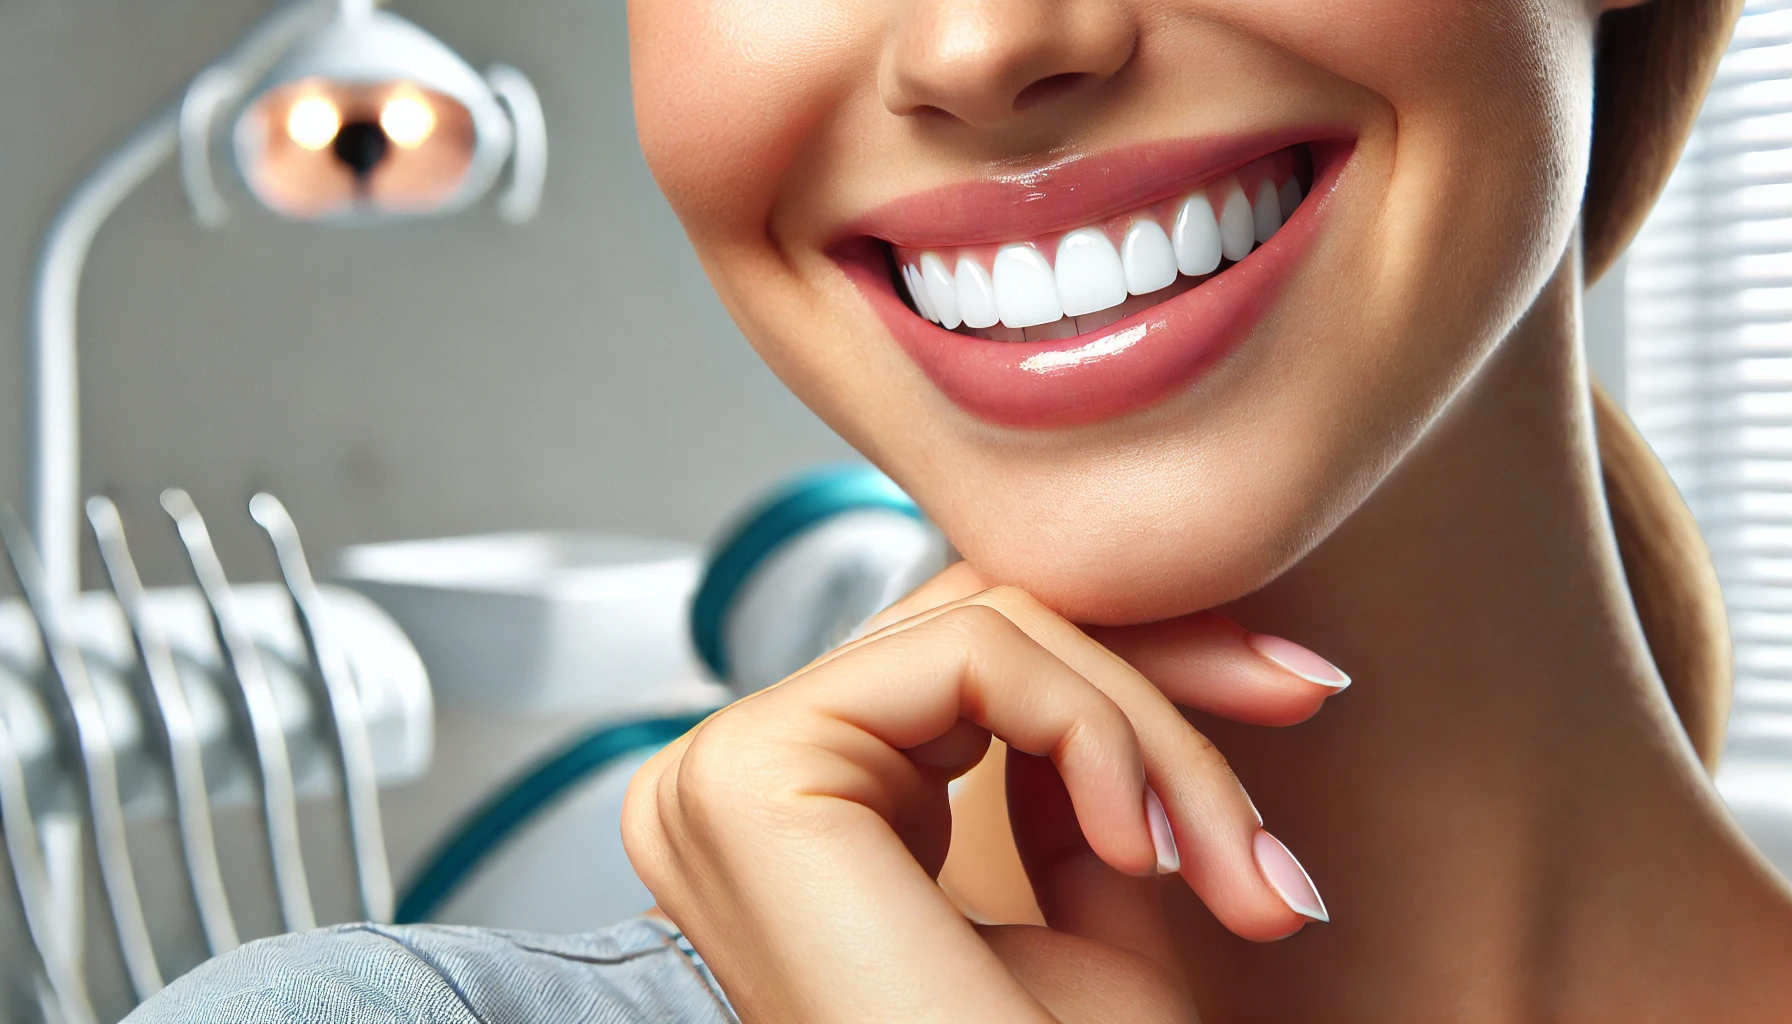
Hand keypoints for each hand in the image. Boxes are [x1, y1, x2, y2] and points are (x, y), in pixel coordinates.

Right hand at [623, 564, 1345, 1022]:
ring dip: (1152, 728)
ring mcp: (732, 768)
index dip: (1133, 660)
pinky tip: (1136, 850)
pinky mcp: (754, 766)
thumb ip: (1069, 779)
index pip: (969, 661)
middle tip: (1304, 699)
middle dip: (1164, 662)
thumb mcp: (1092, 908)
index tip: (1292, 689)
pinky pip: (972, 655)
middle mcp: (749, 780)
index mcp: (805, 814)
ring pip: (993, 626)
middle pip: (984, 623)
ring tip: (1228, 861)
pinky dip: (1096, 729)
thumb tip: (1112, 672)